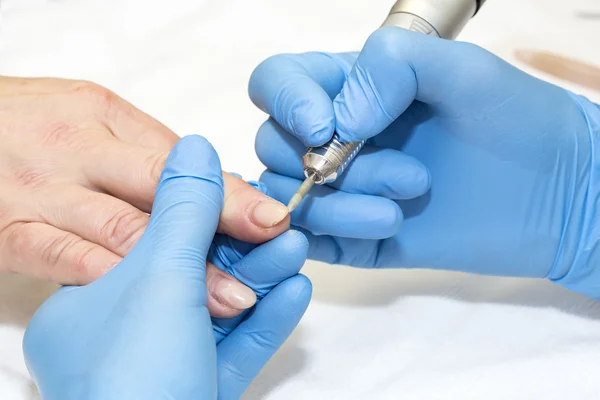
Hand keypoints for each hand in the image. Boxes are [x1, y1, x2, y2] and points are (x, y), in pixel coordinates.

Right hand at [0, 76, 290, 315]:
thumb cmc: (26, 128)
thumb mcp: (91, 123)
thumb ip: (146, 153)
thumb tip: (212, 184)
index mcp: (103, 116)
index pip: (180, 159)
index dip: (227, 191)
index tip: (272, 216)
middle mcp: (78, 150)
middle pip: (161, 185)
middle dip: (221, 214)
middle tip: (271, 238)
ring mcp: (44, 192)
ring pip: (124, 229)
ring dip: (182, 267)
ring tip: (232, 294)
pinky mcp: (9, 232)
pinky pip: (65, 256)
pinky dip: (114, 278)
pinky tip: (152, 301)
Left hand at [23, 135, 311, 399]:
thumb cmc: (135, 381)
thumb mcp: (159, 280)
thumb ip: (182, 211)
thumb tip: (196, 146)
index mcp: (88, 305)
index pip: (156, 240)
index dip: (205, 214)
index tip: (245, 195)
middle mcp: (122, 337)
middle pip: (196, 276)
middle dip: (246, 249)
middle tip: (284, 223)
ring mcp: (164, 367)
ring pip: (222, 312)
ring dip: (263, 281)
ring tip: (297, 251)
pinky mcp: (198, 392)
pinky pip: (234, 351)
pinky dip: (266, 323)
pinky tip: (296, 295)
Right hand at [248, 27, 599, 297]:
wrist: (557, 195)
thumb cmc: (519, 121)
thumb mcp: (465, 70)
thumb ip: (394, 65)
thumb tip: (338, 119)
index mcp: (352, 87)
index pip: (277, 83)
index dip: (285, 101)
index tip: (323, 124)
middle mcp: (337, 136)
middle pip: (272, 145)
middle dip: (328, 162)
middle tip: (404, 170)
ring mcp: (345, 190)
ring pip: (288, 197)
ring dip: (339, 203)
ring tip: (405, 204)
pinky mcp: (356, 236)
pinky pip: (314, 241)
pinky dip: (338, 234)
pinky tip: (389, 226)